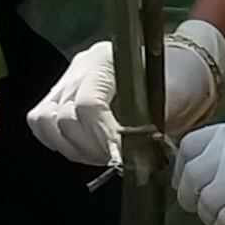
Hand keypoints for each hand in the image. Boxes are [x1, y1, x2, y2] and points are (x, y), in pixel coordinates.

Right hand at [21, 19, 224, 168]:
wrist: (180, 69)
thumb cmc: (182, 82)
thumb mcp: (173, 102)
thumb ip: (148, 130)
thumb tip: (135, 164)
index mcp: (108, 59)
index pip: (88, 104)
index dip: (102, 138)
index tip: (120, 161)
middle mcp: (80, 66)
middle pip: (64, 117)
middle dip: (91, 148)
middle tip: (118, 162)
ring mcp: (66, 79)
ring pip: (45, 121)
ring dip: (74, 148)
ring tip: (103, 156)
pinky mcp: (59, 94)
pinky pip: (42, 123)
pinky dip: (62, 143)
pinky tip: (88, 151)